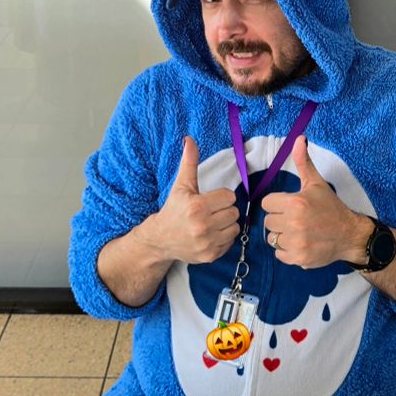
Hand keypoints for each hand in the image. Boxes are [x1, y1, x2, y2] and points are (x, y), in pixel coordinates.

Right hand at [139, 137, 239, 263]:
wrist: (161, 239)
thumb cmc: (174, 210)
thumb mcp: (181, 186)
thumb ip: (189, 162)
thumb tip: (189, 139)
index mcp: (196, 206)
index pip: (229, 197)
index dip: (221, 197)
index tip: (211, 199)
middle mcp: (202, 226)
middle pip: (234, 212)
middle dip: (225, 210)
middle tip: (212, 211)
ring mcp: (207, 243)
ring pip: (235, 228)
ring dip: (227, 224)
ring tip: (213, 222)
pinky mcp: (210, 255)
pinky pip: (231, 242)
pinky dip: (224, 238)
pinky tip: (211, 234)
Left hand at [261, 137, 371, 268]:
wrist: (349, 234)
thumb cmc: (331, 208)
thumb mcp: (316, 184)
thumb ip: (304, 162)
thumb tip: (299, 138)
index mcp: (295, 203)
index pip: (267, 204)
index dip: (277, 204)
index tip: (289, 206)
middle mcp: (294, 223)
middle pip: (268, 222)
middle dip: (280, 220)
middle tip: (296, 219)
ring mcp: (296, 242)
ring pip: (273, 238)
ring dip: (283, 236)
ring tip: (298, 232)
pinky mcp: (299, 258)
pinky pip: (279, 254)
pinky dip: (287, 251)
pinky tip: (300, 243)